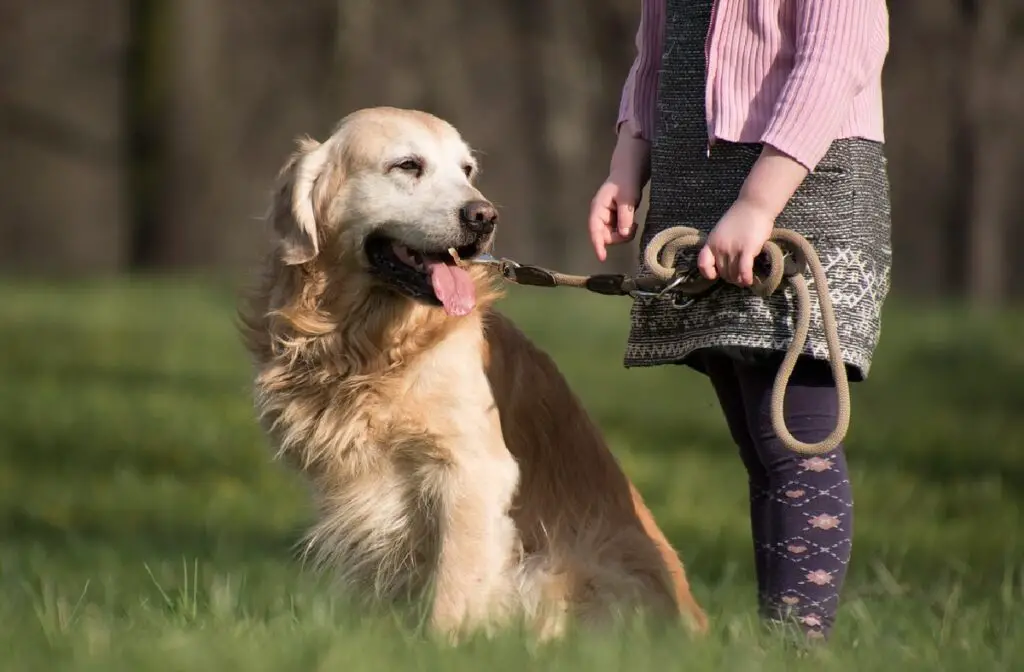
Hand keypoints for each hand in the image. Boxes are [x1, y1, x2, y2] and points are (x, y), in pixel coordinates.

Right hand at [588, 126, 649, 261]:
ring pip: (611, 236)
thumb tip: (624, 233)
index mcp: (598, 208)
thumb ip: (625, 216)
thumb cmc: (627, 181)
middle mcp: (599, 215)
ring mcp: (606, 218)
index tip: (602, 257)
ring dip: (623, 235)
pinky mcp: (613, 220)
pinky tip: (632, 222)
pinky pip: (617, 232)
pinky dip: (626, 231)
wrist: (630, 171)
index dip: (597, 244)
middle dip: (618, 237)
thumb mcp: (628, 197)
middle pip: (604, 236)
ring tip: (634, 222)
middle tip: (633, 227)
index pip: (594, 230)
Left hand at [698, 143, 809, 285]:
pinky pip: (743, 270)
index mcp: (711, 242)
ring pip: (733, 274)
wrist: (754, 205)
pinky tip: (750, 281)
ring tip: (744, 280)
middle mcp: (719, 247)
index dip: (708, 273)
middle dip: (730, 278)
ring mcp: (732, 248)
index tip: (716, 275)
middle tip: (738, 277)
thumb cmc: (740, 217)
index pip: (702, 264)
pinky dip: (746, 278)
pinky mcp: (747, 249)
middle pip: (722, 272)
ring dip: (739, 280)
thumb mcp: (722, 231)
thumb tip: (722, 261)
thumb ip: (719, 244)